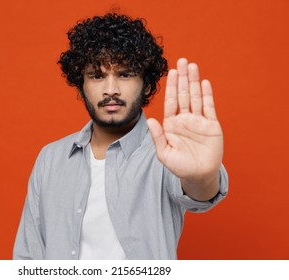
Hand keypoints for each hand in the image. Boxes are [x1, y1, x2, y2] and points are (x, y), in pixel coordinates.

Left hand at [147, 58, 222, 183]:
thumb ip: (158, 136)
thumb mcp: (164, 153)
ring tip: (192, 66)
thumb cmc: (180, 166)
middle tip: (182, 61)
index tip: (171, 72)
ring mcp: (198, 121)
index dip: (172, 87)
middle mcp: (184, 119)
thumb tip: (151, 120)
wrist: (199, 175)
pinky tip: (204, 83)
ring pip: (196, 97)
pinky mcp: (211, 125)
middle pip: (183, 94)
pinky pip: (209, 107)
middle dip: (182, 78)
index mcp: (172, 124)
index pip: (171, 101)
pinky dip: (207, 95)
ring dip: (194, 81)